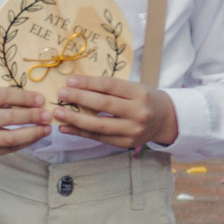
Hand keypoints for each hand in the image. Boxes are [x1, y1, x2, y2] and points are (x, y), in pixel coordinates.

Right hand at [0, 86, 49, 159]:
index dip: (24, 97)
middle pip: (8, 118)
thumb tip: (32, 100)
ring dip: (32, 134)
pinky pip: (8, 149)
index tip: (40, 99)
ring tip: (46, 129)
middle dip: (32, 116)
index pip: (2, 96)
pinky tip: (34, 137)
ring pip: (10, 138)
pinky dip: (24, 143)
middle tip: (47, 115)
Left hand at [52, 75, 179, 149]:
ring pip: (100, 125)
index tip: (70, 81)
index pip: (110, 86)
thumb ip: (111, 89)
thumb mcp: (134, 88)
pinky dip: (81, 133)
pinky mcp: (126, 143)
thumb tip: (77, 86)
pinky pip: (100, 138)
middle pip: (104, 105)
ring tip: (58, 113)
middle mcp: (138, 112)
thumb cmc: (145, 99)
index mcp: (140, 93)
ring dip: (75, 119)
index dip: (89, 83)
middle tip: (61, 94)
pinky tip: (66, 128)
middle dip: (79, 99)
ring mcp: (133, 130)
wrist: (165, 120)